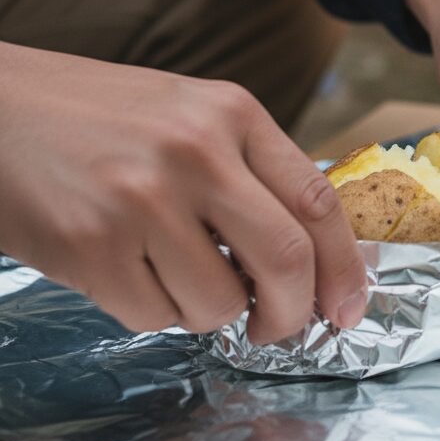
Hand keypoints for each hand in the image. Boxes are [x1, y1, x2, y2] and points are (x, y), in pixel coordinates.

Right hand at [0, 43, 365, 341]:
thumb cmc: (103, 118)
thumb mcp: (194, 115)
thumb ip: (254, 171)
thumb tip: (313, 256)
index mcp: (233, 113)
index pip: (318, 201)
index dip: (345, 267)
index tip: (348, 308)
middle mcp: (195, 151)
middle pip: (286, 259)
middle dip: (293, 312)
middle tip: (280, 326)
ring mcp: (141, 199)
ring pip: (219, 302)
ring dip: (212, 313)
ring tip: (178, 275)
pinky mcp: (89, 246)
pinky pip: (154, 316)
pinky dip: (155, 311)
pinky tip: (128, 270)